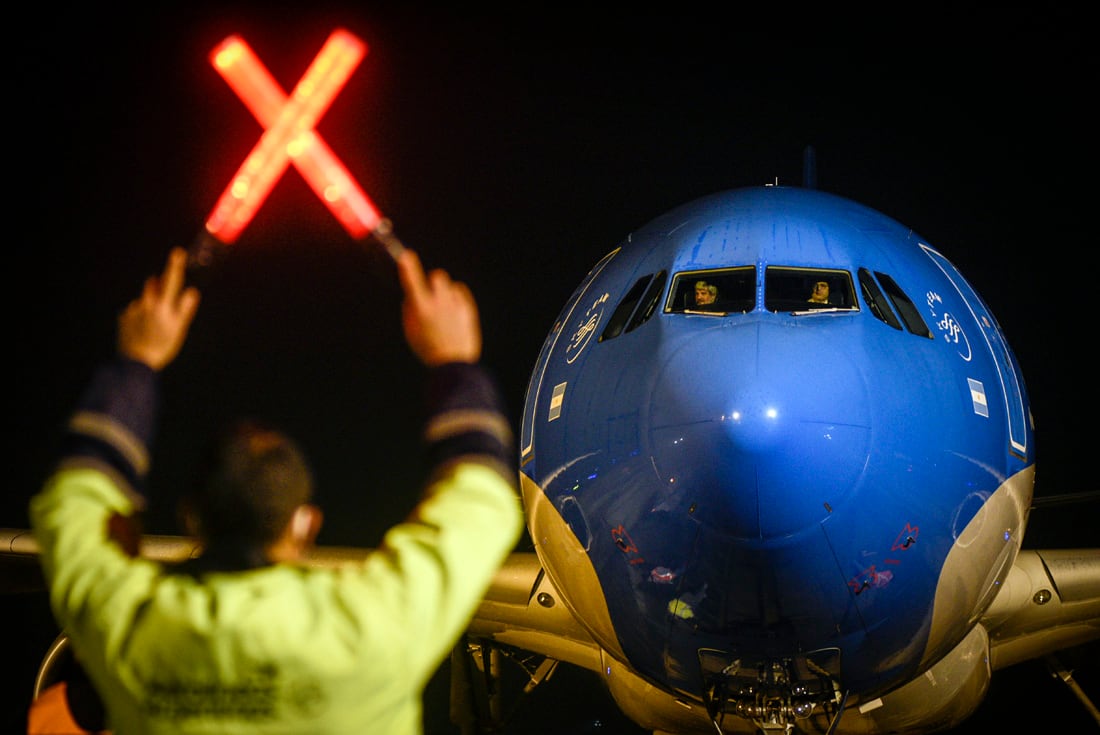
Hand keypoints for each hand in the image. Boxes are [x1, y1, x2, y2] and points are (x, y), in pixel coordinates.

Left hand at [118, 247, 200, 370]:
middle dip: (160, 287)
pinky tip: (142, 330)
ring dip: (149, 303)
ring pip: (144, 298)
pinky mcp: (123, 316)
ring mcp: (133, 309)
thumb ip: (185, 308)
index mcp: (162, 305)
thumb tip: (192, 292)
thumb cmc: (162, 346)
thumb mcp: (179, 329)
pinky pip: (134, 310)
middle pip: (154, 284)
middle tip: (166, 303)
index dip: (175, 265)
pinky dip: (139, 315)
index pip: (171, 280)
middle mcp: (146, 303)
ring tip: (153, 325)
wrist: (135, 363)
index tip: (178, 252)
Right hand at [395, 249, 480, 365]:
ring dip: (444, 291)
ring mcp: (455, 305)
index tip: (405, 257)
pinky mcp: (467, 309)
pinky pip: (460, 291)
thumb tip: (413, 293)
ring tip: (443, 310)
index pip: (412, 281)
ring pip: (449, 284)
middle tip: (429, 295)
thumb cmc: (427, 347)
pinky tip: (452, 310)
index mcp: (421, 309)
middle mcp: (439, 303)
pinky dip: (455, 296)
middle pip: (437, 275)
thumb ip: (410, 308)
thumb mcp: (410, 330)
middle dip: (432, 282)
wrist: (453, 364)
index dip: (407, 267)